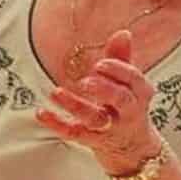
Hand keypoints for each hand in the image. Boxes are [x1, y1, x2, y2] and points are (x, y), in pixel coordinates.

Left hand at [36, 31, 159, 174]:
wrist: (131, 147)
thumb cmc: (126, 105)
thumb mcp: (128, 83)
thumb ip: (122, 57)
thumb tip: (123, 33)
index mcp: (139, 93)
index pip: (134, 79)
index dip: (118, 70)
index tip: (100, 63)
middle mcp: (128, 112)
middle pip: (121, 100)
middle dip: (104, 90)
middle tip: (85, 82)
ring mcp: (109, 128)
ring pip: (94, 118)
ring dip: (75, 105)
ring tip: (56, 93)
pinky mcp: (91, 139)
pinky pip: (73, 132)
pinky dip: (56, 123)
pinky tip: (41, 112)